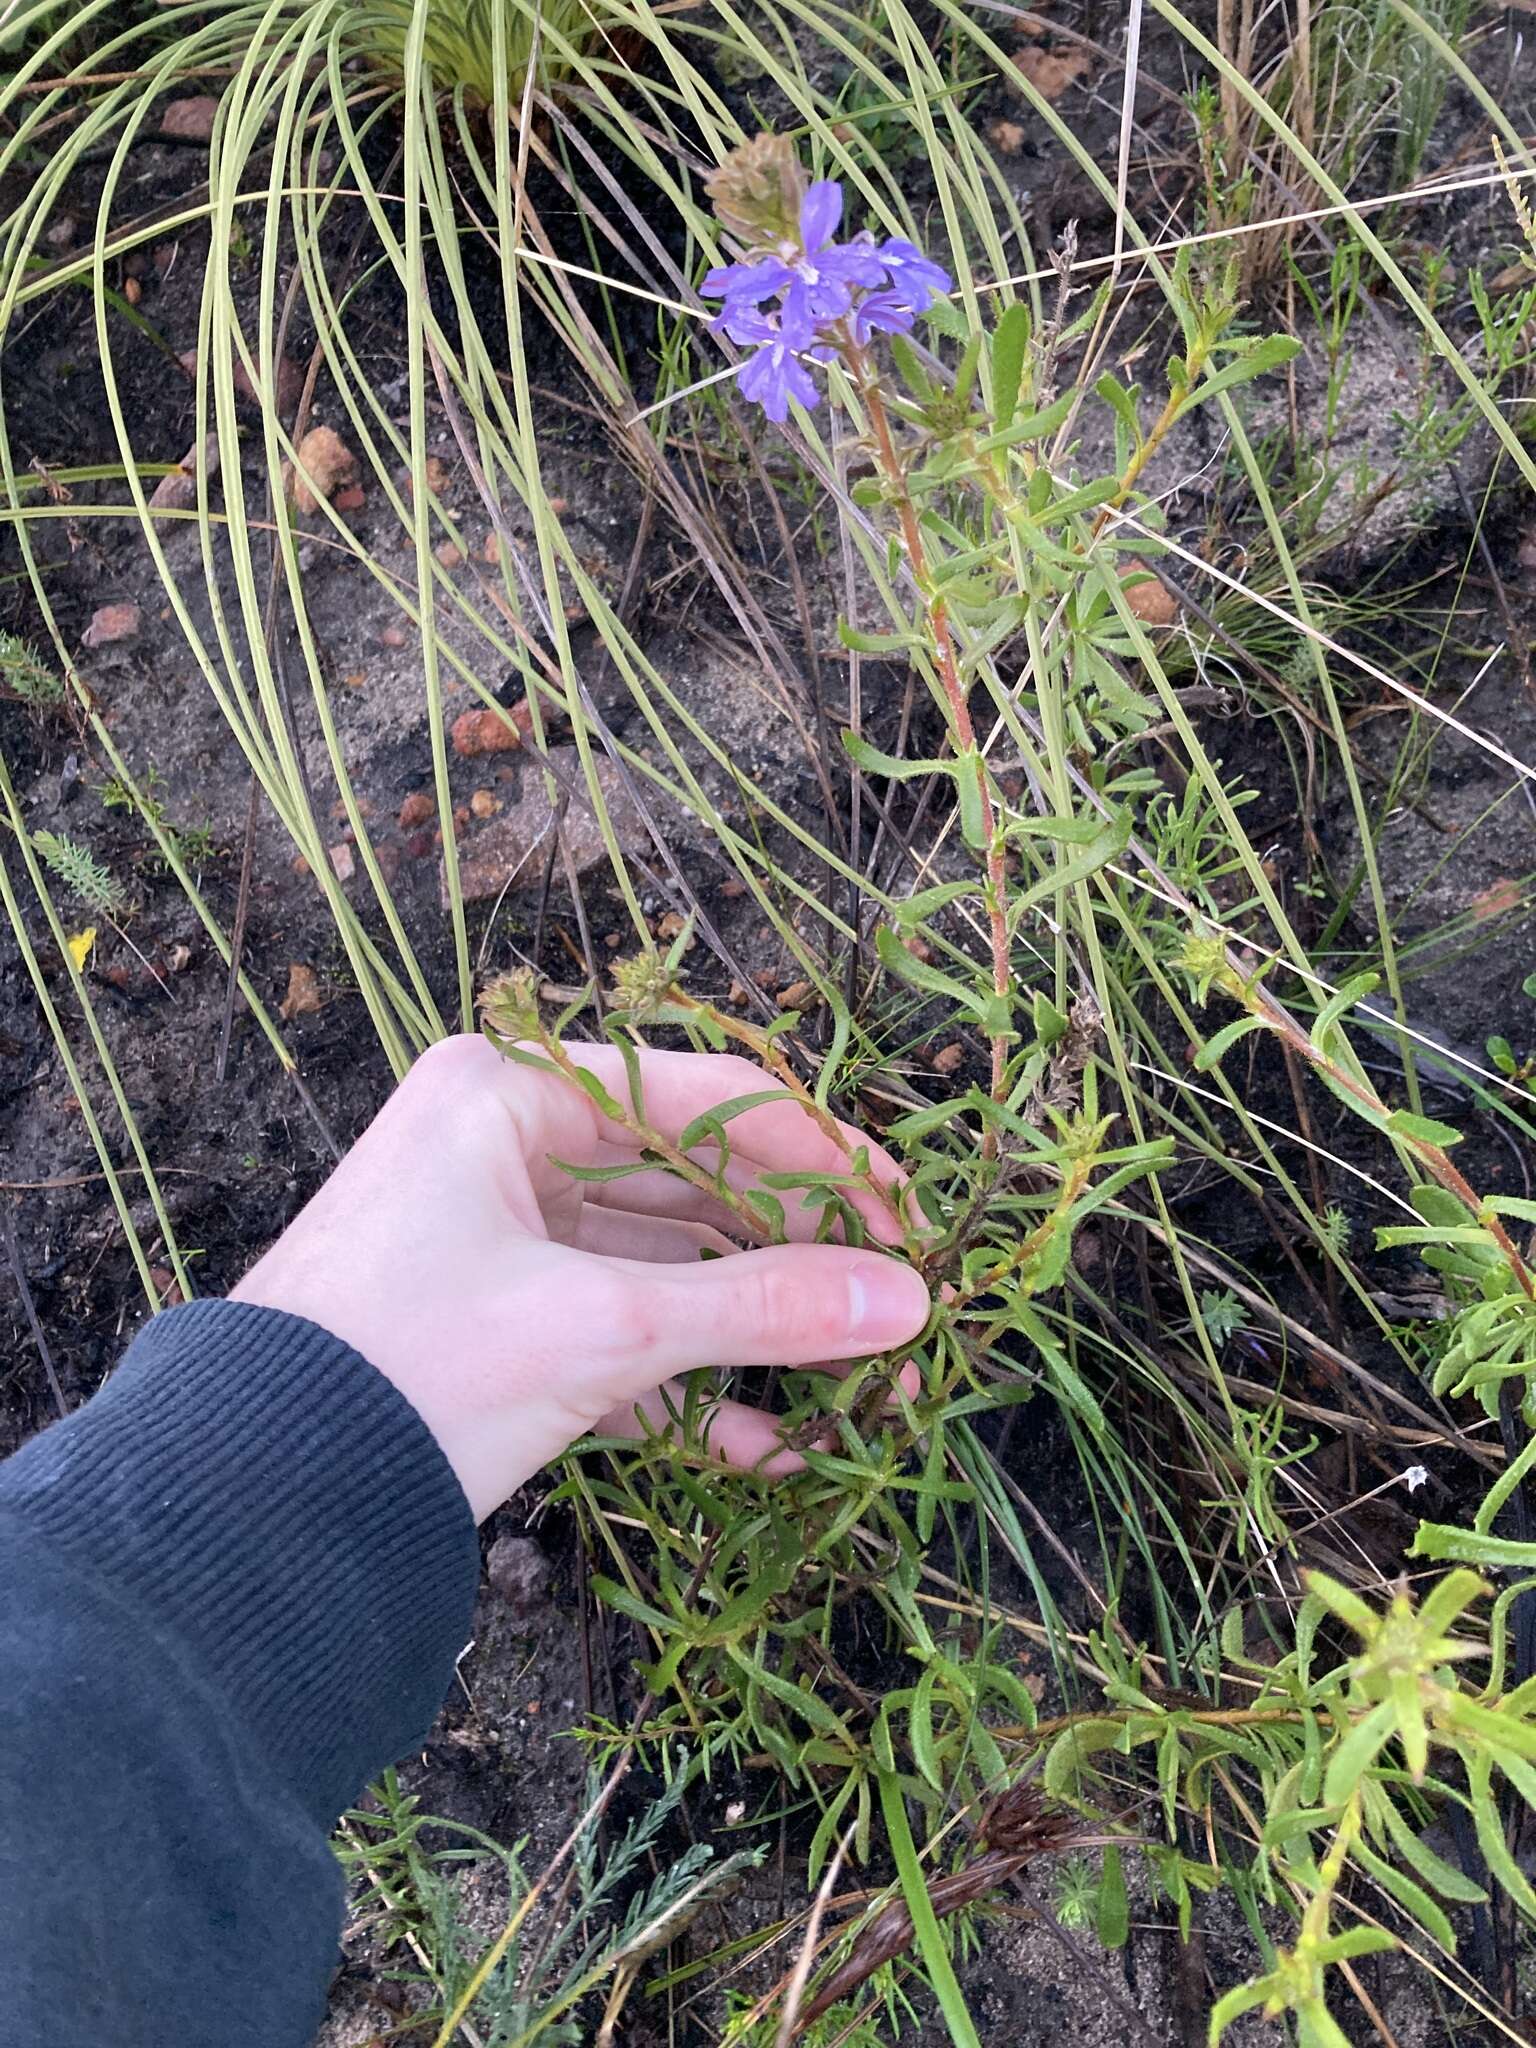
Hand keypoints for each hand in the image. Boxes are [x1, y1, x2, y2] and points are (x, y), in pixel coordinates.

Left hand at [232, 1034, 931, 1519]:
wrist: (246, 1507)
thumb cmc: (415, 1371)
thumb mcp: (603, 1330)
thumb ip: (764, 1308)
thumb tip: (910, 1302)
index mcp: (510, 1094)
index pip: (707, 1101)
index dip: (822, 1159)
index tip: (912, 1220)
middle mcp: (503, 1144)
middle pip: (693, 1188)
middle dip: (796, 1264)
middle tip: (899, 1316)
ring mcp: (495, 1235)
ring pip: (662, 1269)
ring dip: (754, 1335)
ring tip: (861, 1393)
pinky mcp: (492, 1323)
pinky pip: (615, 1333)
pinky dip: (686, 1385)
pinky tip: (771, 1445)